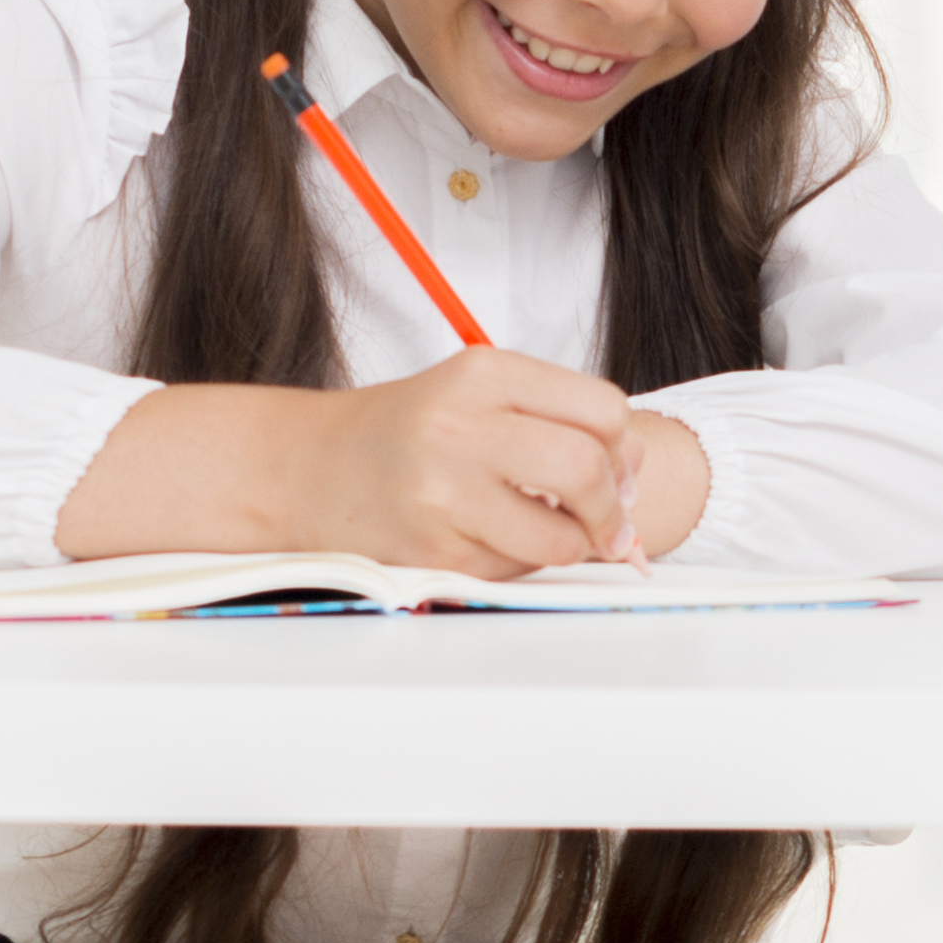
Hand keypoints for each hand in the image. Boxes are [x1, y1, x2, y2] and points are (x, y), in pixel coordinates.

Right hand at [299, 348, 661, 572]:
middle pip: (588, 469)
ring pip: (560, 536)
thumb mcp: (477, 395)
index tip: (617, 474)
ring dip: (572, 546)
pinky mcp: (433, 549)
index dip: (624, 452)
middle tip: (609, 526)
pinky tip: (490, 540)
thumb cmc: (406, 433)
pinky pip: (515, 569)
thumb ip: (556, 419)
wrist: (306, 468)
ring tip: (547, 533)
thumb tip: (636, 475)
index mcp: (484, 373)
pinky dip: (520, 562)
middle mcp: (463, 425)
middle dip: (613, 509)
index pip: (603, 410)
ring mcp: (444, 491)